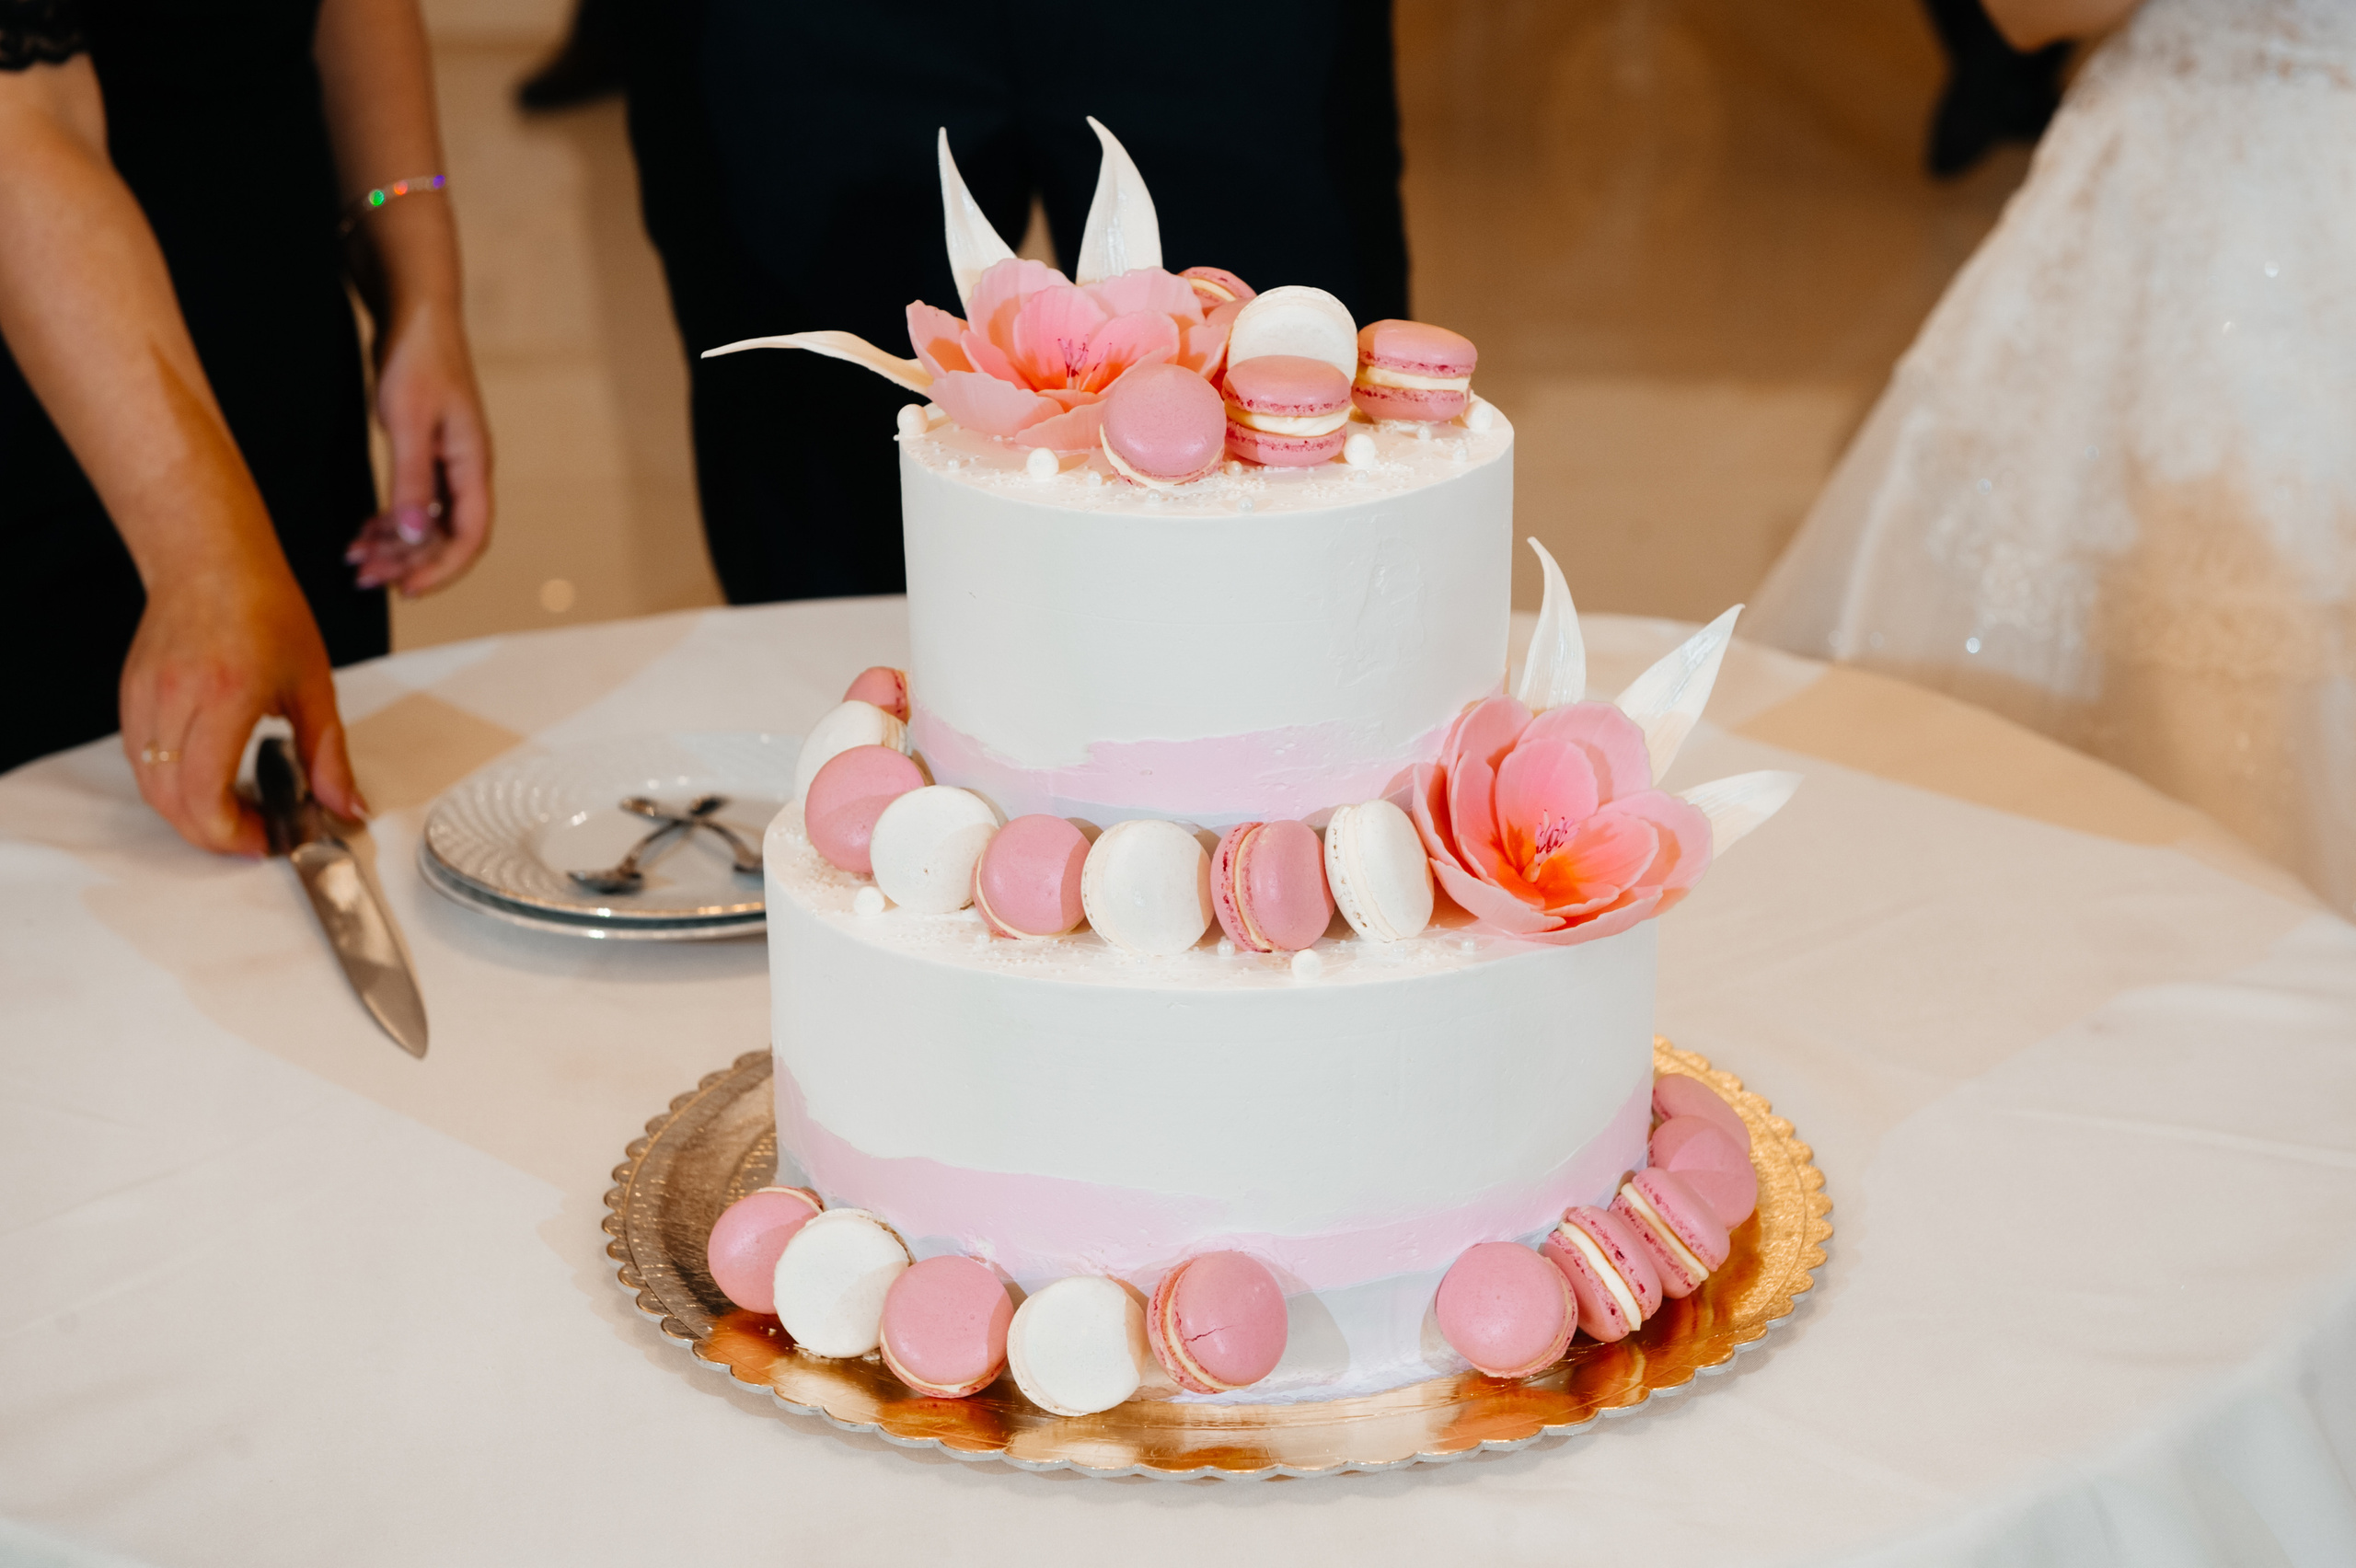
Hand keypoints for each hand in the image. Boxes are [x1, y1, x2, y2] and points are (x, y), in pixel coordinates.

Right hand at [118, 555, 367, 855]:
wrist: (209, 560)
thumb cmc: (265, 609)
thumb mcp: (314, 685)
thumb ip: (329, 755)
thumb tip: (347, 807)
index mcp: (225, 697)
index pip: (204, 795)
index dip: (231, 834)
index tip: (266, 841)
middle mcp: (174, 700)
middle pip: (172, 802)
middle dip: (213, 834)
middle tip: (255, 835)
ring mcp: (144, 697)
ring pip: (150, 786)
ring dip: (190, 814)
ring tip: (237, 812)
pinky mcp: (129, 695)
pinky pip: (141, 759)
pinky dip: (171, 784)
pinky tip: (209, 780)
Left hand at [356, 295, 490, 596]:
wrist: (415, 315)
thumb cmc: (416, 360)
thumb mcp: (407, 421)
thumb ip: (410, 481)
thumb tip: (410, 537)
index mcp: (472, 465)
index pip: (469, 535)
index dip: (442, 568)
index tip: (406, 589)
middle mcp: (465, 471)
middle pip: (445, 537)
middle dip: (407, 562)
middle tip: (364, 577)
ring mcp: (447, 464)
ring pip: (427, 524)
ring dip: (395, 547)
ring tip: (356, 560)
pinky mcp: (427, 455)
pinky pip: (414, 504)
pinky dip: (390, 523)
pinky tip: (363, 531)